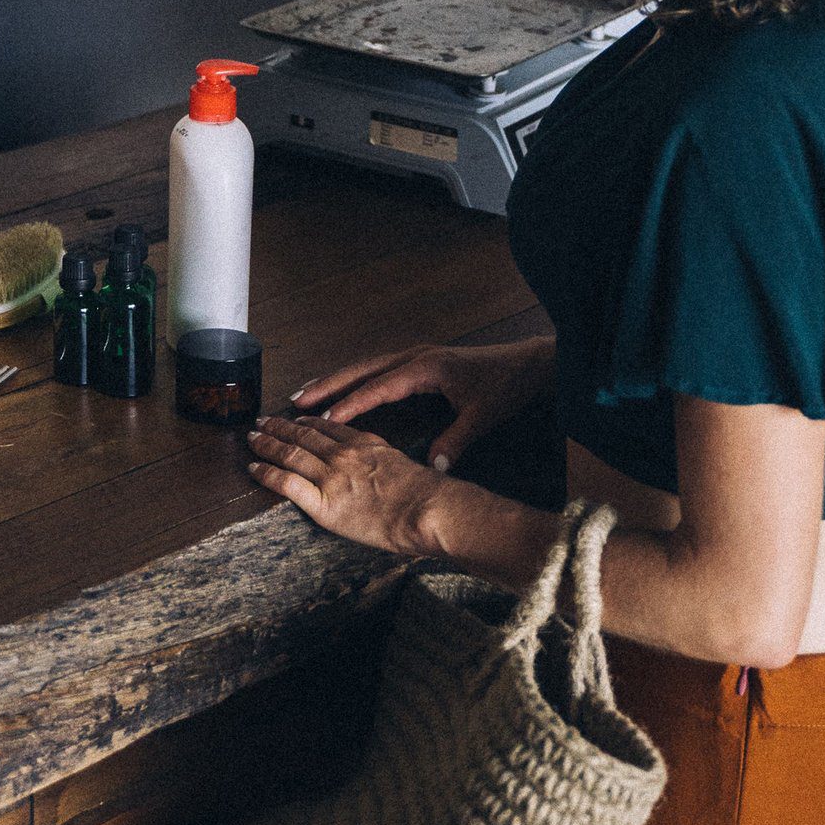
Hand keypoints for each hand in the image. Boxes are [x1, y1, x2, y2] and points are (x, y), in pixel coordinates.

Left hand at [246, 416, 445, 555]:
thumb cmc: (427, 496)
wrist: (427, 510)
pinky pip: (286, 483)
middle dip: (279, 427)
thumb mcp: (403, 466)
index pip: (327, 427)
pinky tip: (253, 468)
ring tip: (252, 439)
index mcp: (363, 443)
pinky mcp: (323, 502)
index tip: (294, 419)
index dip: (306, 422)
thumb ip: (383, 462)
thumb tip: (378, 471)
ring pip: (289, 453)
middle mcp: (343, 454)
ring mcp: (331, 476)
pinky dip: (266, 473)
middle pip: (302, 435)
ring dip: (266, 444)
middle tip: (262, 422)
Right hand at [290, 336, 553, 473]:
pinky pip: (376, 368)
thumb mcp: (482, 415)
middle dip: (328, 385)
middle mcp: (414, 358)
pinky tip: (342, 389)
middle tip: (297, 400)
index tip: (325, 420)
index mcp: (424, 368)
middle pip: (361, 370)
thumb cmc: (504, 386)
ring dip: (336, 379)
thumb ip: (456, 440)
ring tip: (307, 393)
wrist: (527, 364)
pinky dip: (354, 378)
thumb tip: (436, 467)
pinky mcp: (419, 361)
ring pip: (365, 366)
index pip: (378, 387)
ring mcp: (415, 356)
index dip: (350, 403)